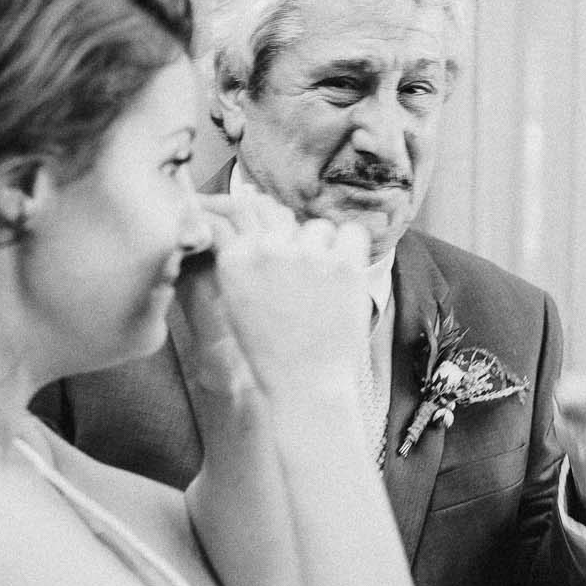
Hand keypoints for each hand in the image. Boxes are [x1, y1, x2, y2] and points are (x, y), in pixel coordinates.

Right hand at [200, 195, 369, 397]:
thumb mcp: (237, 299)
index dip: (252, 218)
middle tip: (297, 269)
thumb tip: (249, 200)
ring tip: (318, 288)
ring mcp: (306, 254)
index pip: (238, 211)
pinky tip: (343, 277)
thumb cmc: (272, 348)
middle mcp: (267, 249)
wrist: (305, 384)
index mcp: (235, 259)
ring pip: (315, 226)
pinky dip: (350, 248)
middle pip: (273, 211)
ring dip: (319, 247)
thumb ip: (240, 253)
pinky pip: (350, 232)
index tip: (265, 237)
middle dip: (284, 233)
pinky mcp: (343, 264)